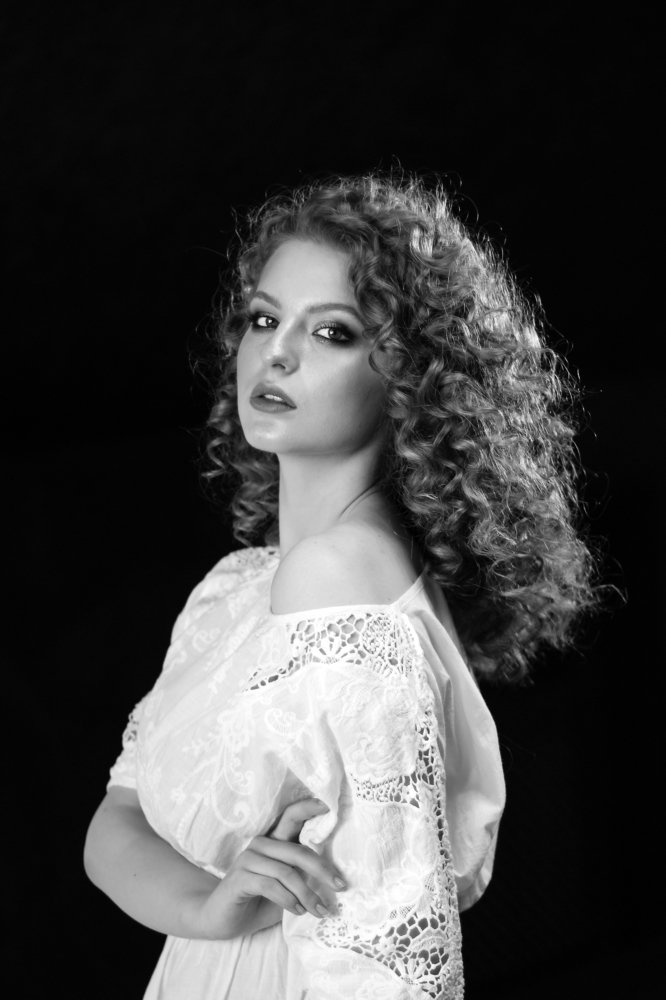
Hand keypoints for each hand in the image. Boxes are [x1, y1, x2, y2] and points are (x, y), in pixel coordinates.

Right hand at [195, 798, 345, 939]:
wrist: (222, 920)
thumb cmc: (258, 902)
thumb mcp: (287, 888)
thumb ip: (303, 877)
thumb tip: (334, 879)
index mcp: (274, 841)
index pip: (290, 816)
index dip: (308, 809)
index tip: (328, 807)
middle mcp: (261, 845)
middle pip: (298, 851)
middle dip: (322, 869)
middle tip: (340, 886)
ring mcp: (248, 859)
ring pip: (287, 872)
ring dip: (307, 894)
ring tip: (320, 911)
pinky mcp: (239, 878)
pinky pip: (270, 885)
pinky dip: (288, 900)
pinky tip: (297, 911)